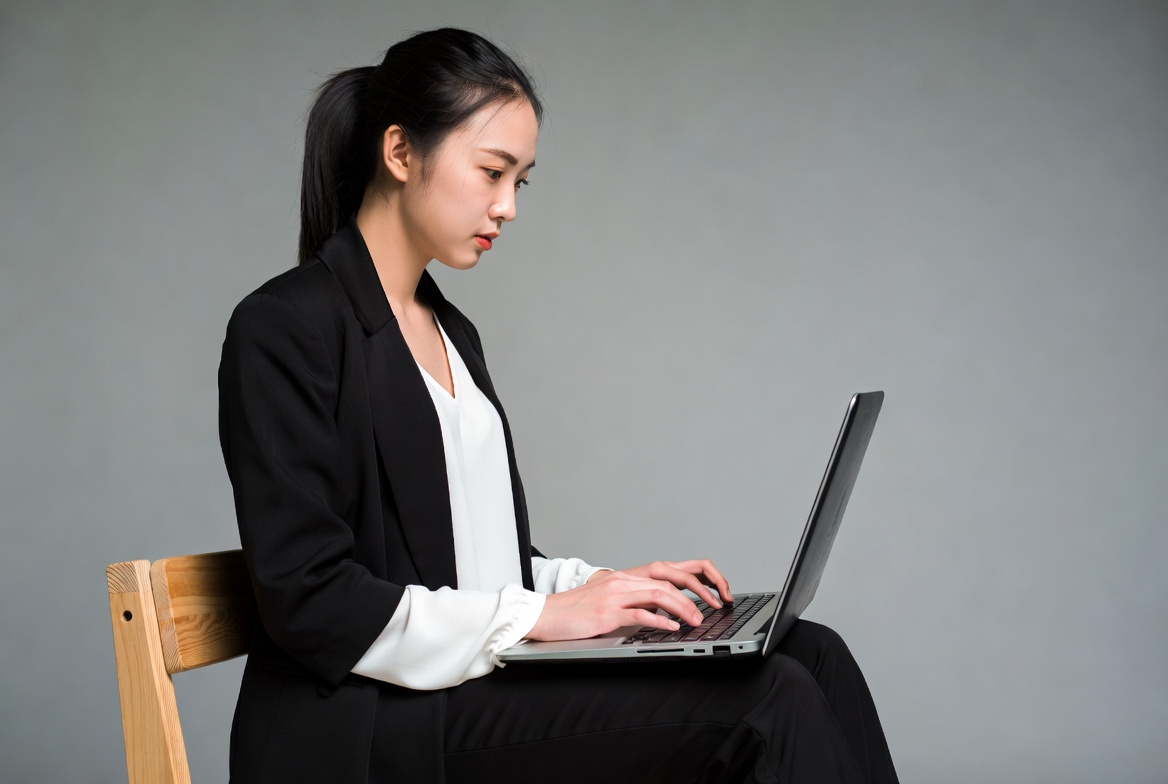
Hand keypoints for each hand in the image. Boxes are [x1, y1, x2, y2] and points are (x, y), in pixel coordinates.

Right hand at [525, 559, 732, 641]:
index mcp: (626, 577)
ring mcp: (615, 595)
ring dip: (683, 607)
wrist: (546, 614)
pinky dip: (659, 620)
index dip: (695, 579)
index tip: (713, 593)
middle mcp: (623, 580)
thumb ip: (635, 601)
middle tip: (714, 606)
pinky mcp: (607, 612)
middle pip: (669, 578)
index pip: (669, 570)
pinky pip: (639, 613)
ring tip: (697, 620)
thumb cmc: (577, 612)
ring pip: (659, 594)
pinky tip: (672, 628)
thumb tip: (662, 611)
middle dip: (697, 591)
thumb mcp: (610, 601)